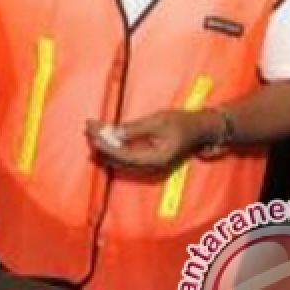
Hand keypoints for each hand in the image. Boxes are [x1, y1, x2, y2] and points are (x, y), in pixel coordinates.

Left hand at [87, 109, 212, 170]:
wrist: (201, 130)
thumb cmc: (182, 123)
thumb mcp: (158, 121)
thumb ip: (135, 129)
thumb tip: (114, 132)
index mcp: (156, 159)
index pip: (124, 155)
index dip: (106, 146)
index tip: (92, 134)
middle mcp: (151, 167)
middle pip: (119, 160)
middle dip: (101, 144)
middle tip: (87, 128)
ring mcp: (149, 166)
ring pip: (120, 160)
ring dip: (104, 146)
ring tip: (91, 130)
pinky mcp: (147, 160)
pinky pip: (125, 157)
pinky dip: (113, 147)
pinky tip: (103, 136)